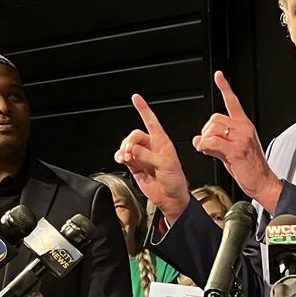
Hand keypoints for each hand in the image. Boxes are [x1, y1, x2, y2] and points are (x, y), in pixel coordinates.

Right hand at [115, 94, 192, 224]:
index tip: (136, 98)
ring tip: (126, 157)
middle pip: (134, 135)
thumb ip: (149, 156)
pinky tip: (121, 159)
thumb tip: (134, 151)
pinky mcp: (135, 166)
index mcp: (162, 142)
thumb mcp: (167, 166)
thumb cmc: (176, 181)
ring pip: (127, 145)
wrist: (171, 198)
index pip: (151, 121)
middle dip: (130, 141)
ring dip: (124, 150)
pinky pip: (124, 156)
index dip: (143, 109)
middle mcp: (151, 147)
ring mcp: (142, 156)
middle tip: (130, 151)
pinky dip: (120, 156)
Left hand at [192, 72, 281, 211]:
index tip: (219, 76)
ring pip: (212, 129)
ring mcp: (241, 138)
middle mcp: (244, 129)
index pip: (233, 102)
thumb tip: (199, 139)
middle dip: (206, 131)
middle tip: (207, 144)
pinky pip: (213, 142)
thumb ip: (216, 142)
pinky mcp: (236, 150)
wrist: (263, 183)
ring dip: (206, 140)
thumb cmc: (251, 169)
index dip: (225, 87)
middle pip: (215, 118)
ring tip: (209, 150)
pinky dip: (205, 147)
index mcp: (244, 126)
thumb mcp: (232, 151)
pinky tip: (207, 152)